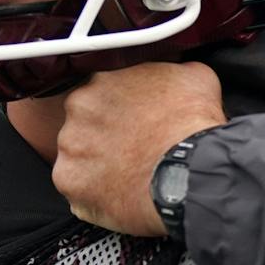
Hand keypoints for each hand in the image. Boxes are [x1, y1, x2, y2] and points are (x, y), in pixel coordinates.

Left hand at [45, 62, 226, 235]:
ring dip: (98, 164)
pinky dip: (94, 193)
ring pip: (79, 156)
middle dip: (104, 136)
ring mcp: (70, 147)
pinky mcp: (70, 182)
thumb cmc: (192, 126)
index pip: (100, 93)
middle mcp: (77, 110)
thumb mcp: (195, 78)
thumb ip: (172, 70)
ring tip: (129, 174)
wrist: (190, 171)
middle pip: (84, 124)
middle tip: (132, 148)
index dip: (119, 110)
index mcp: (102, 80)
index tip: (134, 122)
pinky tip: (121, 192)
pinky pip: (77, 188)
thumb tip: (177, 72)